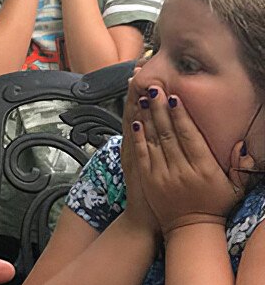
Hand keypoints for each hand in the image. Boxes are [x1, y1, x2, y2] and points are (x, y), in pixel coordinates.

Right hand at [119, 73, 158, 233]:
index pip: (137, 111)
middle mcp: (133, 146)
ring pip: (133, 123)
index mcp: (137, 144)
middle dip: (136, 89)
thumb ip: (150, 146)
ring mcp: (134, 154)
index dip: (139, 91)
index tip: (142, 71)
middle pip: (134, 111)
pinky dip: (134, 127)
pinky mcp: (136, 164)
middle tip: (139, 67)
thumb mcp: (149, 165)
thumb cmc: (152, 193)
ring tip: (137, 81)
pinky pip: (135, 142)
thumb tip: (151, 126)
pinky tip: (135, 113)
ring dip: (135, 102)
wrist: (143, 217)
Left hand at [131, 87, 251, 230]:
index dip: (180, 116)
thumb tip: (242, 144)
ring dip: (146, 117)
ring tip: (141, 97)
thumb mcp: (235, 188)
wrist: (190, 229)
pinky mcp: (149, 181)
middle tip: (153, 87)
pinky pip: (142, 155)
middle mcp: (181, 170)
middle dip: (159, 109)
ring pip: (153, 141)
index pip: (189, 136)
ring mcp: (162, 176)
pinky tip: (135, 122)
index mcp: (204, 169)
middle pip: (168, 134)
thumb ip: (240, 166)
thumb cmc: (215, 205)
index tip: (174, 97)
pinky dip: (138, 138)